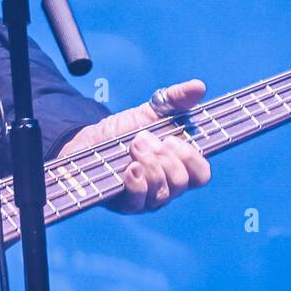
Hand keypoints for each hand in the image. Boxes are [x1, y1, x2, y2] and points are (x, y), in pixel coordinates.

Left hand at [58, 79, 211, 212]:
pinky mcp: (125, 204)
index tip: (173, 139)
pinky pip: (139, 201)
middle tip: (144, 138)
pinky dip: (137, 182)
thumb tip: (199, 86)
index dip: (193, 159)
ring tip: (133, 145)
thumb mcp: (152, 110)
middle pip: (181, 182)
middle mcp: (166, 186)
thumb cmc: (125, 129)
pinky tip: (130, 167)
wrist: (89, 140)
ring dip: (149, 164)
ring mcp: (147, 198)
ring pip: (162, 193)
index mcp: (178, 166)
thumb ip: (176, 98)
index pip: (201, 175)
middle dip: (164, 156)